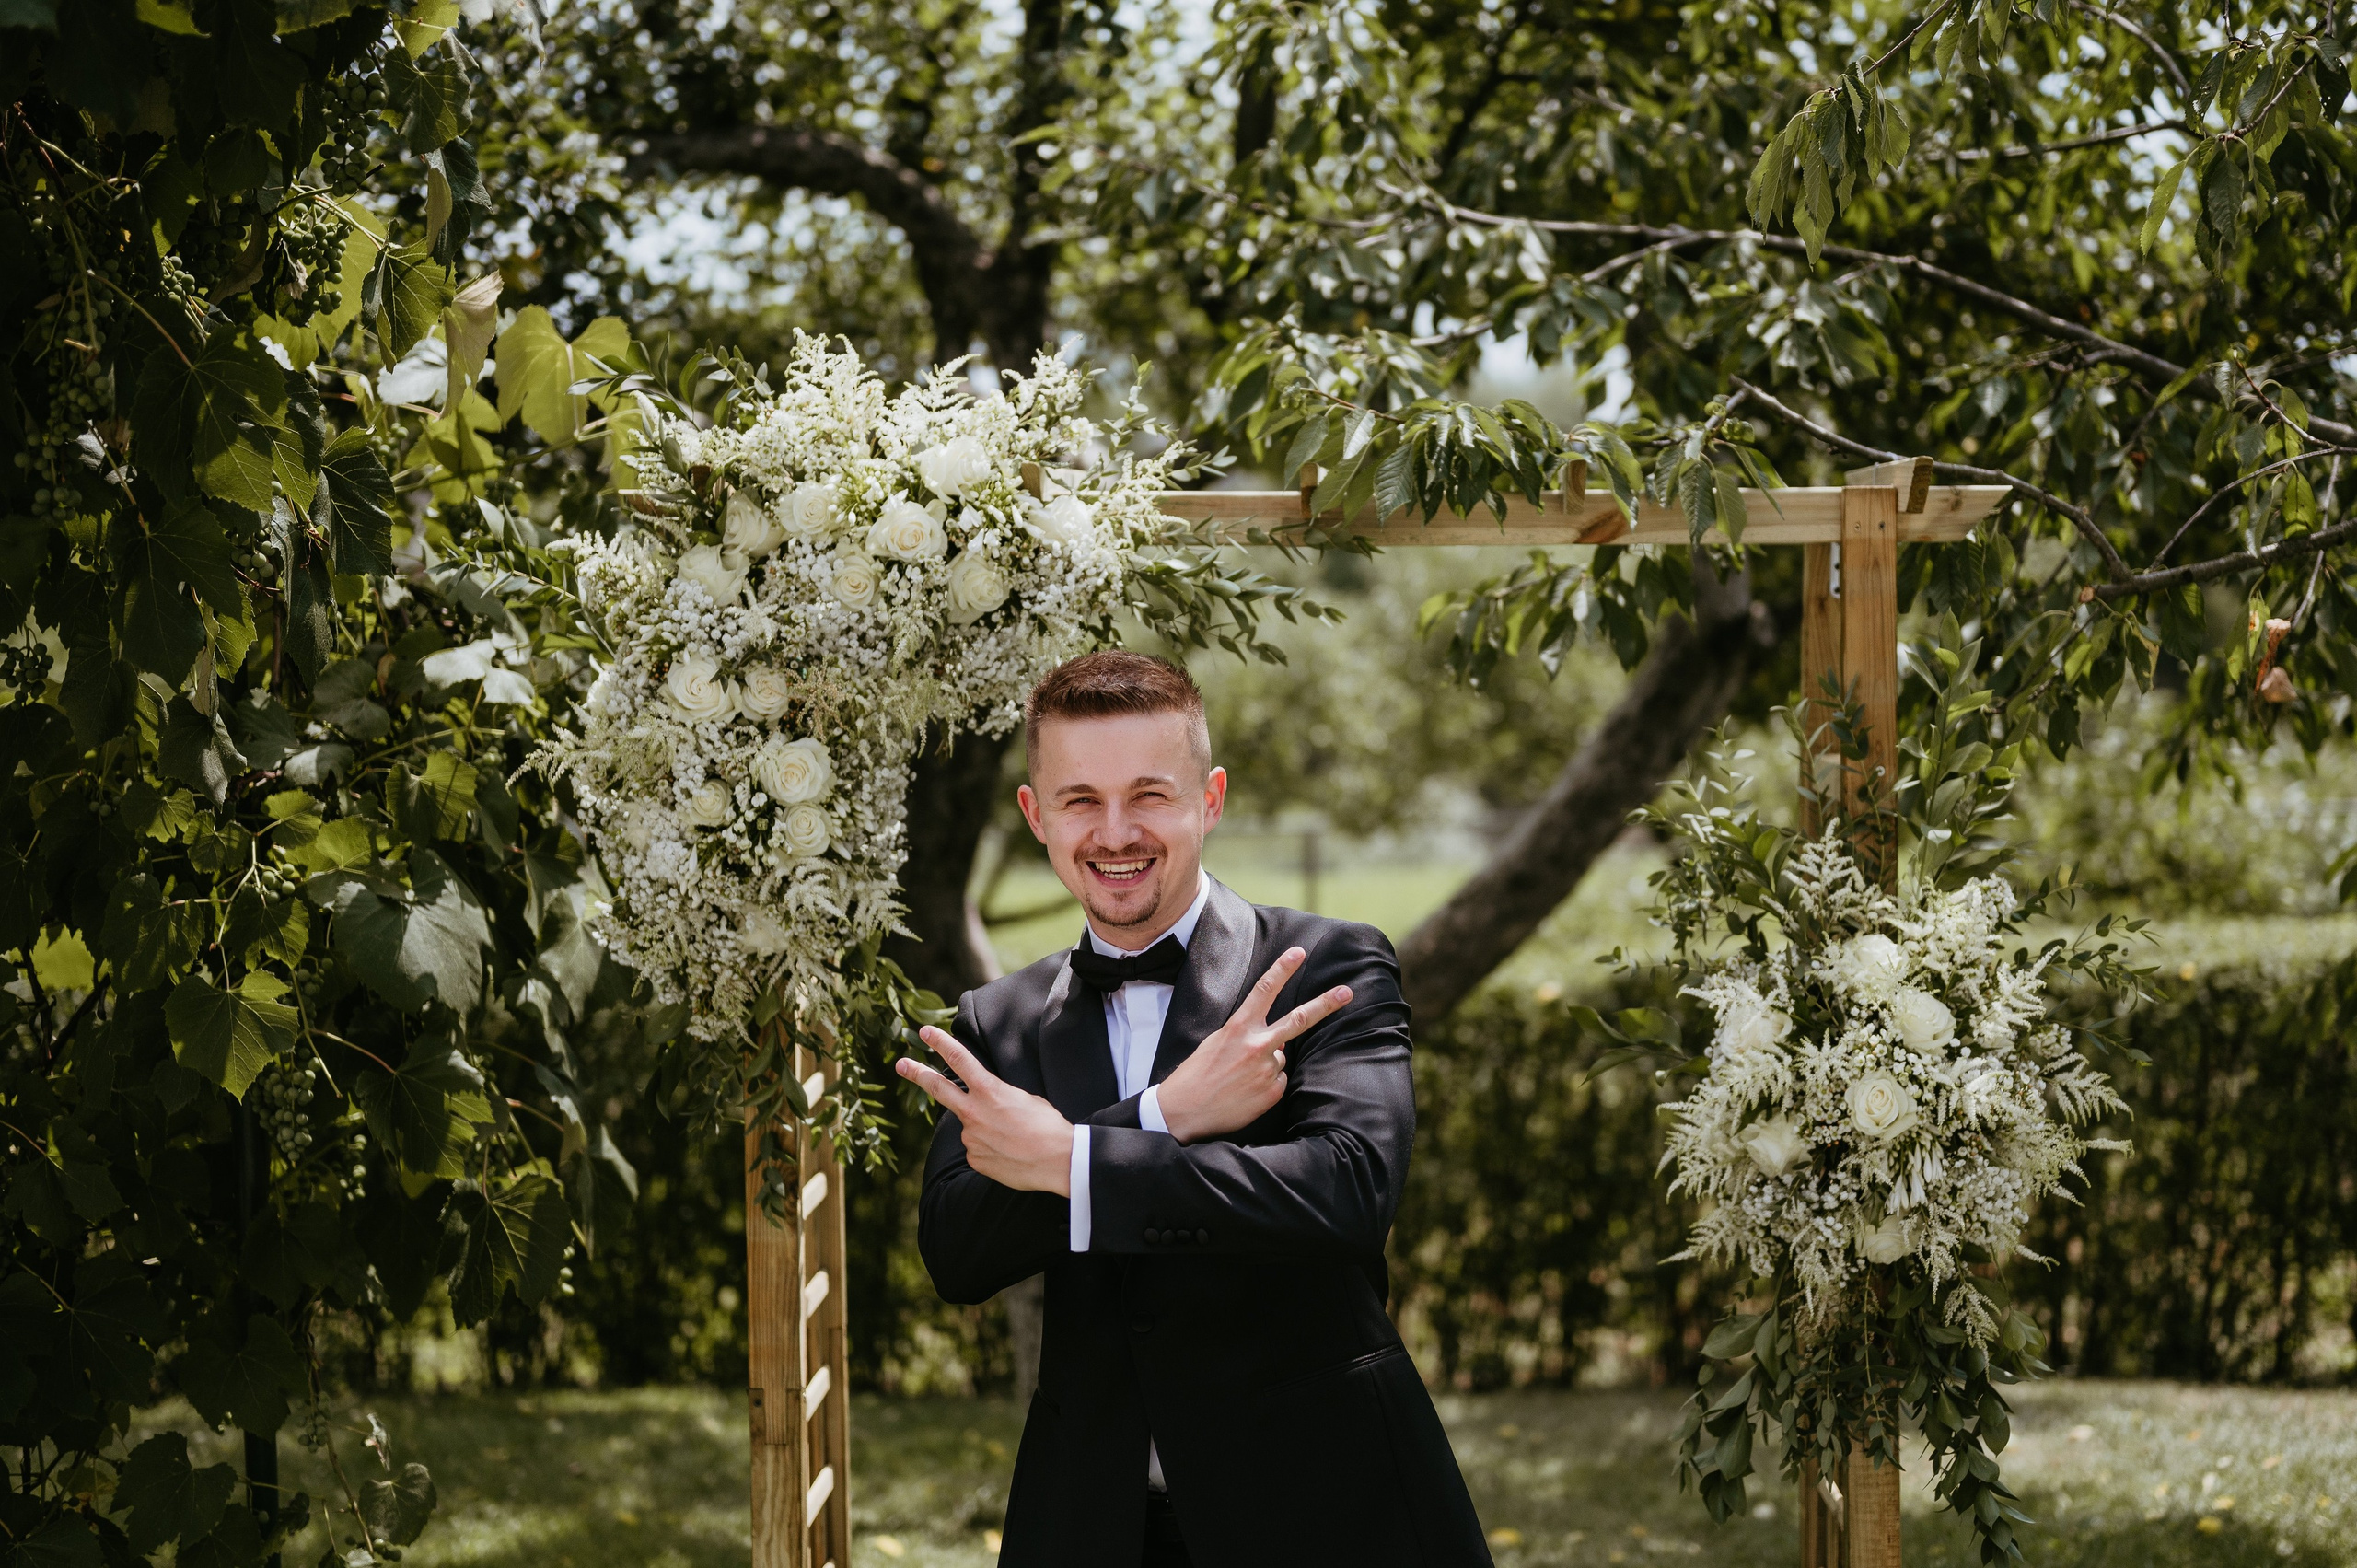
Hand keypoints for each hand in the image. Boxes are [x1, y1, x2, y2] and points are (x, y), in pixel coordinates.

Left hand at [896, 1027, 1074, 1194]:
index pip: (959, 1059)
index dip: (940, 1043)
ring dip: (987, 1130)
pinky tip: (1011, 1154)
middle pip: (938, 1088)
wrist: (1057, 1160)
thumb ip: (998, 1098)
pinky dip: (992, 1150)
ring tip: (1015, 1139)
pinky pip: (978, 1149)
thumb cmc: (1048, 1126)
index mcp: (989, 1090)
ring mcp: (971, 1137)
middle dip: (917, 1073)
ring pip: (971, 1127)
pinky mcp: (974, 1159)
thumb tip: (988, 1108)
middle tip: (901, 1064)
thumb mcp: (1025, 1099)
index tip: (926, 1032)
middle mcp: (974, 1112)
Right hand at [1154, 947, 1351, 1144]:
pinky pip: (1278, 1081)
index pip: (1265, 990)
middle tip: (1347, 992)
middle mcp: (1256, 1045)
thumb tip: (1277, 1042)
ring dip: (1265, 1064)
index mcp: (1238, 1027)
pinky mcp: (1272, 1092)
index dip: (1282, 969)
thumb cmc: (1197, 1073)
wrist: (1184, 1110)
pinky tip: (1245, 1092)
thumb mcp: (1217, 1042)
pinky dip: (1265, 1085)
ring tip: (1239, 1078)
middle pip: (1299, 1019)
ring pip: (1280, 1057)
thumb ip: (1247, 1035)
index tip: (1298, 952)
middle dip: (1326, 1004)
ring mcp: (1266, 1069)